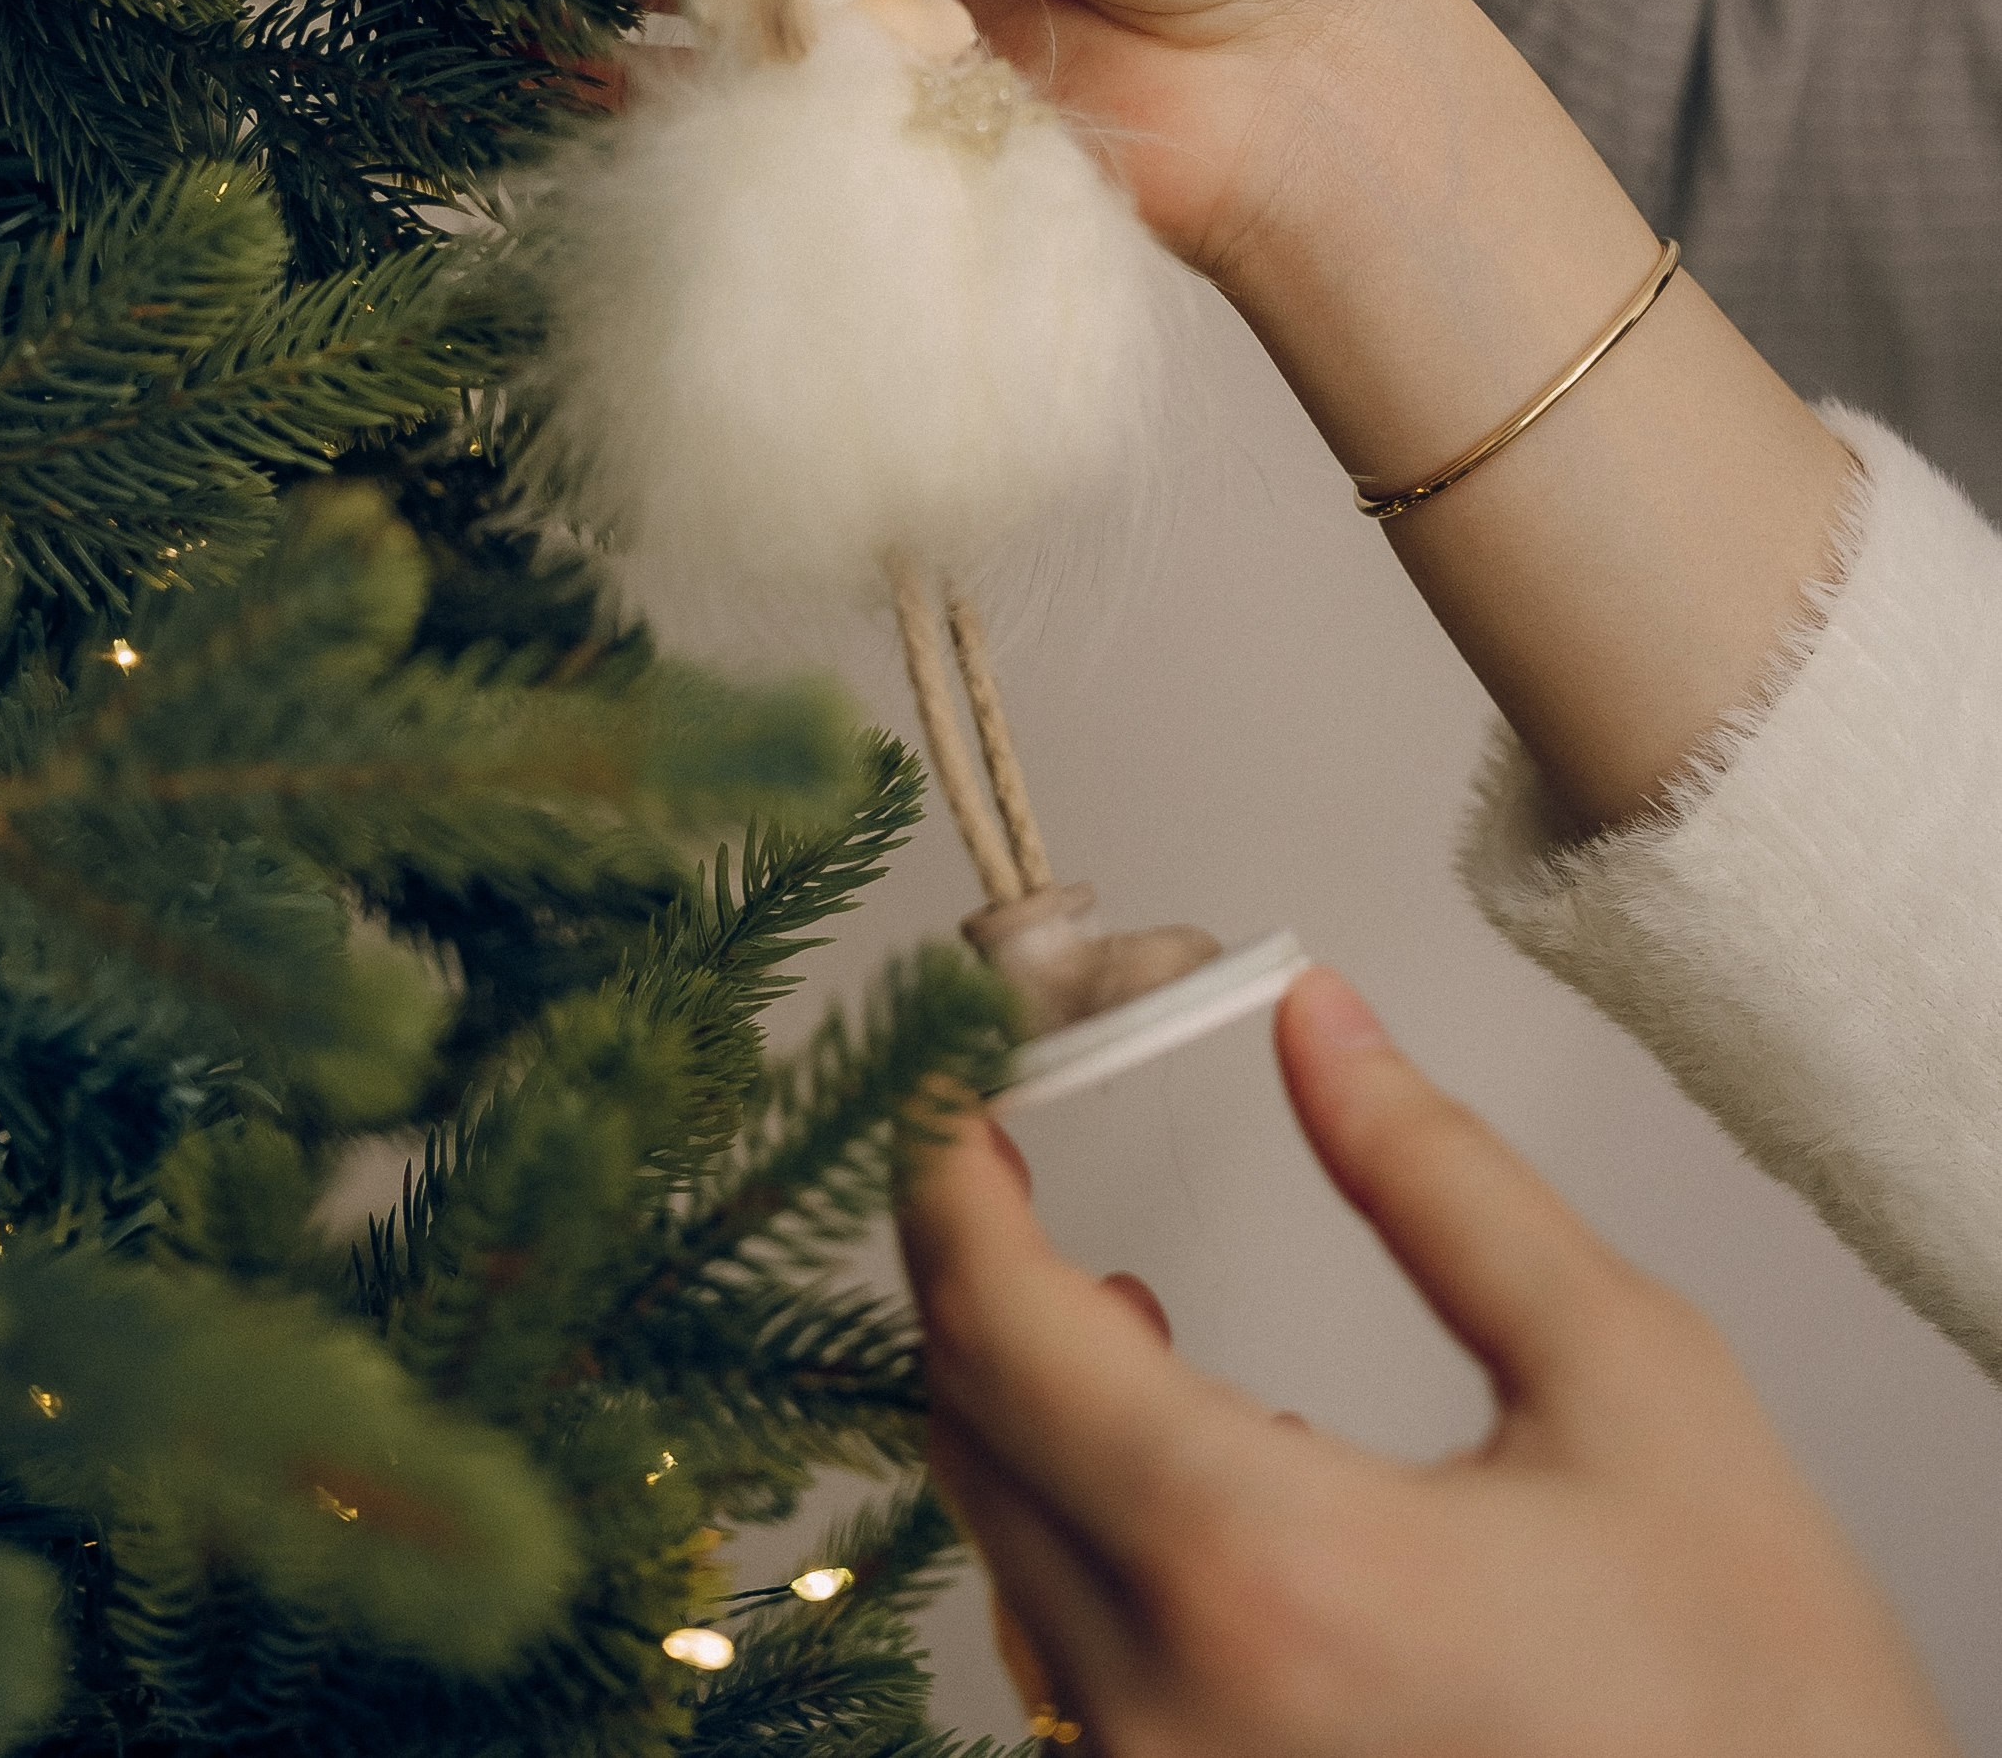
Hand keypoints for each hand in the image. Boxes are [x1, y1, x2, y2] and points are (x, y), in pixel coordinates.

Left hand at [900, 970, 1954, 1757]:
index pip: (1002, 1332)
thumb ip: (1441, 1183)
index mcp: (1262, 1575)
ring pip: (1009, 1559)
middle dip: (980, 1273)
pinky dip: (1091, 1539)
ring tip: (1123, 1298)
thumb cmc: (1765, 1698)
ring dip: (1033, 1410)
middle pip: (974, 1441)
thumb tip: (1312, 1021)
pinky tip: (1196, 1471)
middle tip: (1024, 1153)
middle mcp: (1171, 1716)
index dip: (946, 1179)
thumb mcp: (1632, 1382)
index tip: (953, 1082)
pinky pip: (1077, 1670)